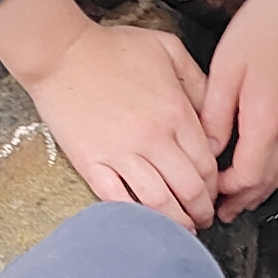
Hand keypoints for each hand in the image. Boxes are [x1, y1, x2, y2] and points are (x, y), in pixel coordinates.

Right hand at [34, 20, 221, 227]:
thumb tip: (213, 113)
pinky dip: (135, 216)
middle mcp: (154, 140)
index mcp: (177, 114)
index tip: (214, 192)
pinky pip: (118, 200)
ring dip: (175, 222)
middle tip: (203, 218)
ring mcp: (121, 154)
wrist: (61, 53)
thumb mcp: (168, 49)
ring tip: (181, 228)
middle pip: (189, 190)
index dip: (215, 186)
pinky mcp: (91, 163)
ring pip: (158, 203)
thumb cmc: (113, 48)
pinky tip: (144, 223)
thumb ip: (197, 80)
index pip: (208, 165)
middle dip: (201, 210)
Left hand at [205, 0, 277, 217]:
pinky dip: (276, 168)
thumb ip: (215, 116)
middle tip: (221, 212)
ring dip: (261, 188)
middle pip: (268, 181)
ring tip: (240, 198)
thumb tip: (206, 150)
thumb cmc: (264, 26)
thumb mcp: (226, 70)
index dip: (225, 192)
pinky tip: (264, 166)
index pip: (246, 177)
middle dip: (243, 200)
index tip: (206, 193)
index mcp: (266, 120)